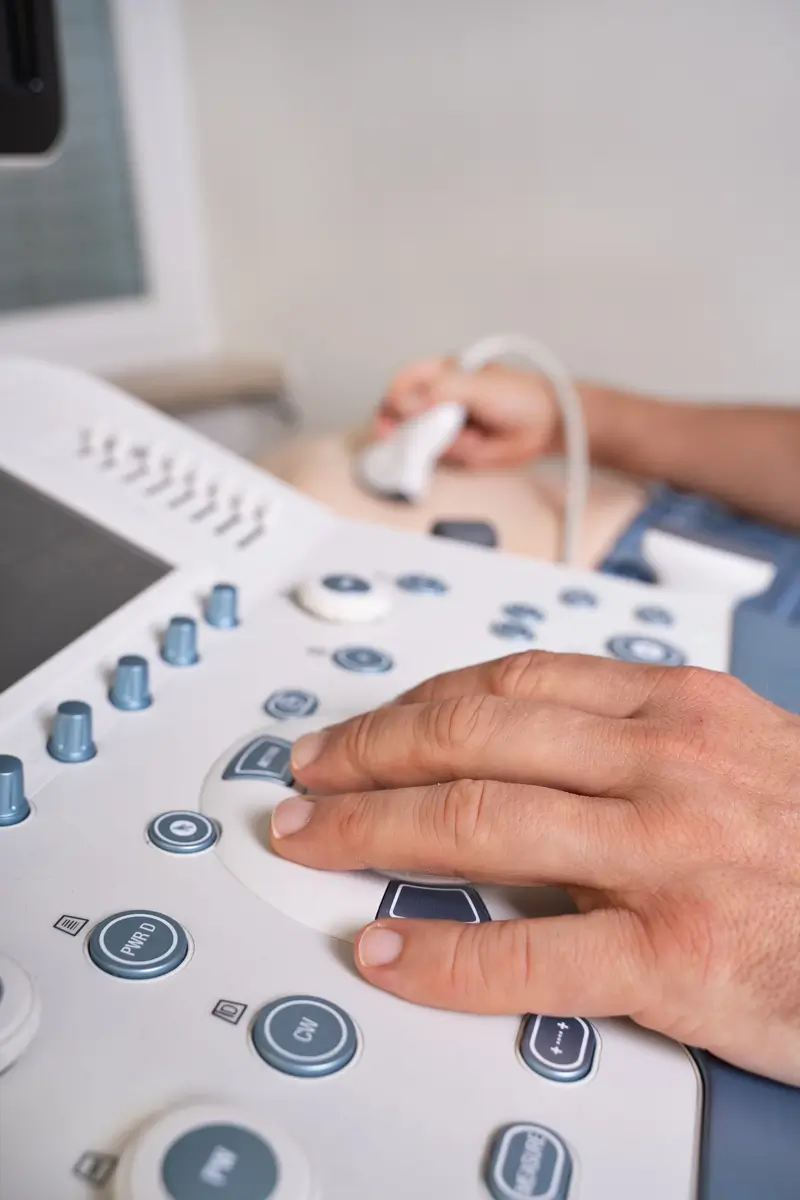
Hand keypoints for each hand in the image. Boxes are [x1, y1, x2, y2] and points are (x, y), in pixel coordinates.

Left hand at [272, 651, 799, 1084]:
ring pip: (480, 822)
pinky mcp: (676, 955)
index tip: (362, 727)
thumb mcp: (733, 749)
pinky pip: (529, 956)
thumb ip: (630, 736)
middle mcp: (665, 766)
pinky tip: (387, 952)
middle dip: (370, 752)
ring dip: (372, 828)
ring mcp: (667, 856)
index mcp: (676, 707)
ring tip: (312, 839)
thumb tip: (518, 741)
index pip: (508, 684)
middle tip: (309, 774)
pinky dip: (441, 957)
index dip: (413, 704)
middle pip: (473, 737)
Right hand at [373, 356, 561, 467]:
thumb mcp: (476, 384)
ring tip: (471, 434)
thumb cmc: (519, 396)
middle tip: (426, 431)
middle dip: (409, 428)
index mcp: (438, 374)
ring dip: (440, 441)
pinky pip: (439, 457)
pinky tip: (474, 444)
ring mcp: (444, 426)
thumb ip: (439, 391)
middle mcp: (436, 400)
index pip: (401, 385)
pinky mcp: (455, 449)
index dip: (393, 400)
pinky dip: (452, 454)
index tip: (395, 414)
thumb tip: (404, 402)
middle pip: (401, 416)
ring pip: (420, 440)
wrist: (545, 426)